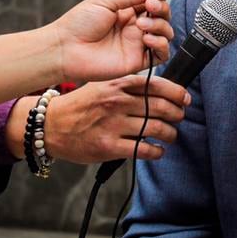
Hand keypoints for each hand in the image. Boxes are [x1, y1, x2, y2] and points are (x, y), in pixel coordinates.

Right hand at [26, 73, 190, 163]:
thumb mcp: (103, 85)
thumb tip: (161, 90)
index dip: (177, 93)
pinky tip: (158, 151)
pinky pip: (142, 150)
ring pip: (156, 129)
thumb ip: (128, 85)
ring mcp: (113, 125)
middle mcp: (117, 102)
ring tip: (171, 135)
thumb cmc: (82, 104)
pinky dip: (156, 152)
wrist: (51, 124)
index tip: (184, 99)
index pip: (157, 85)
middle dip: (177, 114)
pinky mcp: (108, 147)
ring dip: (170, 134)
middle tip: (179, 118)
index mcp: (118, 85)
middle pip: (161, 107)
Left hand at [49, 0, 173, 82]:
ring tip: (142, 24)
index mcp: (126, 12)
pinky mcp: (137, 61)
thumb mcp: (104, 1)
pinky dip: (161, 44)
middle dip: (161, 8)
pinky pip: (161, 54)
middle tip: (150, 5)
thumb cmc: (77, 24)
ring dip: (160, 25)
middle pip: (162, 16)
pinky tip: (146, 38)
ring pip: (165, 34)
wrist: (65, 49)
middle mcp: (134, 28)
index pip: (152, 2)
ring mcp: (136, 44)